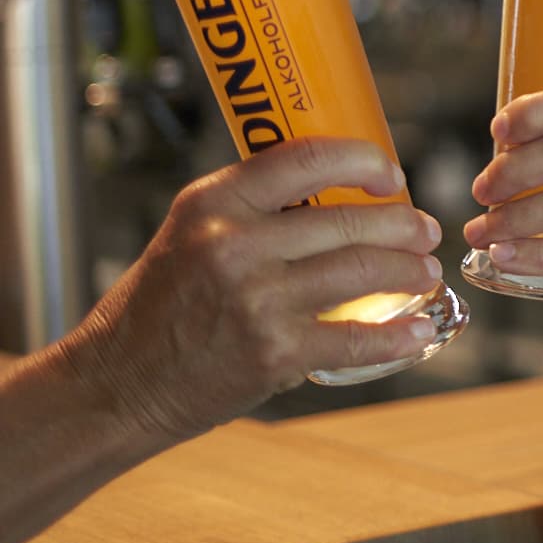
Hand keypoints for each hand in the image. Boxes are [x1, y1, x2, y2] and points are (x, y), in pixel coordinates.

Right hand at [64, 139, 443, 440]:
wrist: (116, 384)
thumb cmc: (160, 304)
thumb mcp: (192, 231)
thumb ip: (255, 206)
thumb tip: (343, 189)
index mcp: (215, 202)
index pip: (308, 158)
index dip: (364, 160)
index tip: (391, 175)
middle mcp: (235, 243)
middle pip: (350, 220)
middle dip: (403, 224)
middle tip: (426, 230)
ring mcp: (258, 300)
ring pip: (363, 271)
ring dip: (409, 270)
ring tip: (425, 271)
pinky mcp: (275, 352)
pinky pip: (357, 336)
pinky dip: (398, 334)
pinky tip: (419, 329)